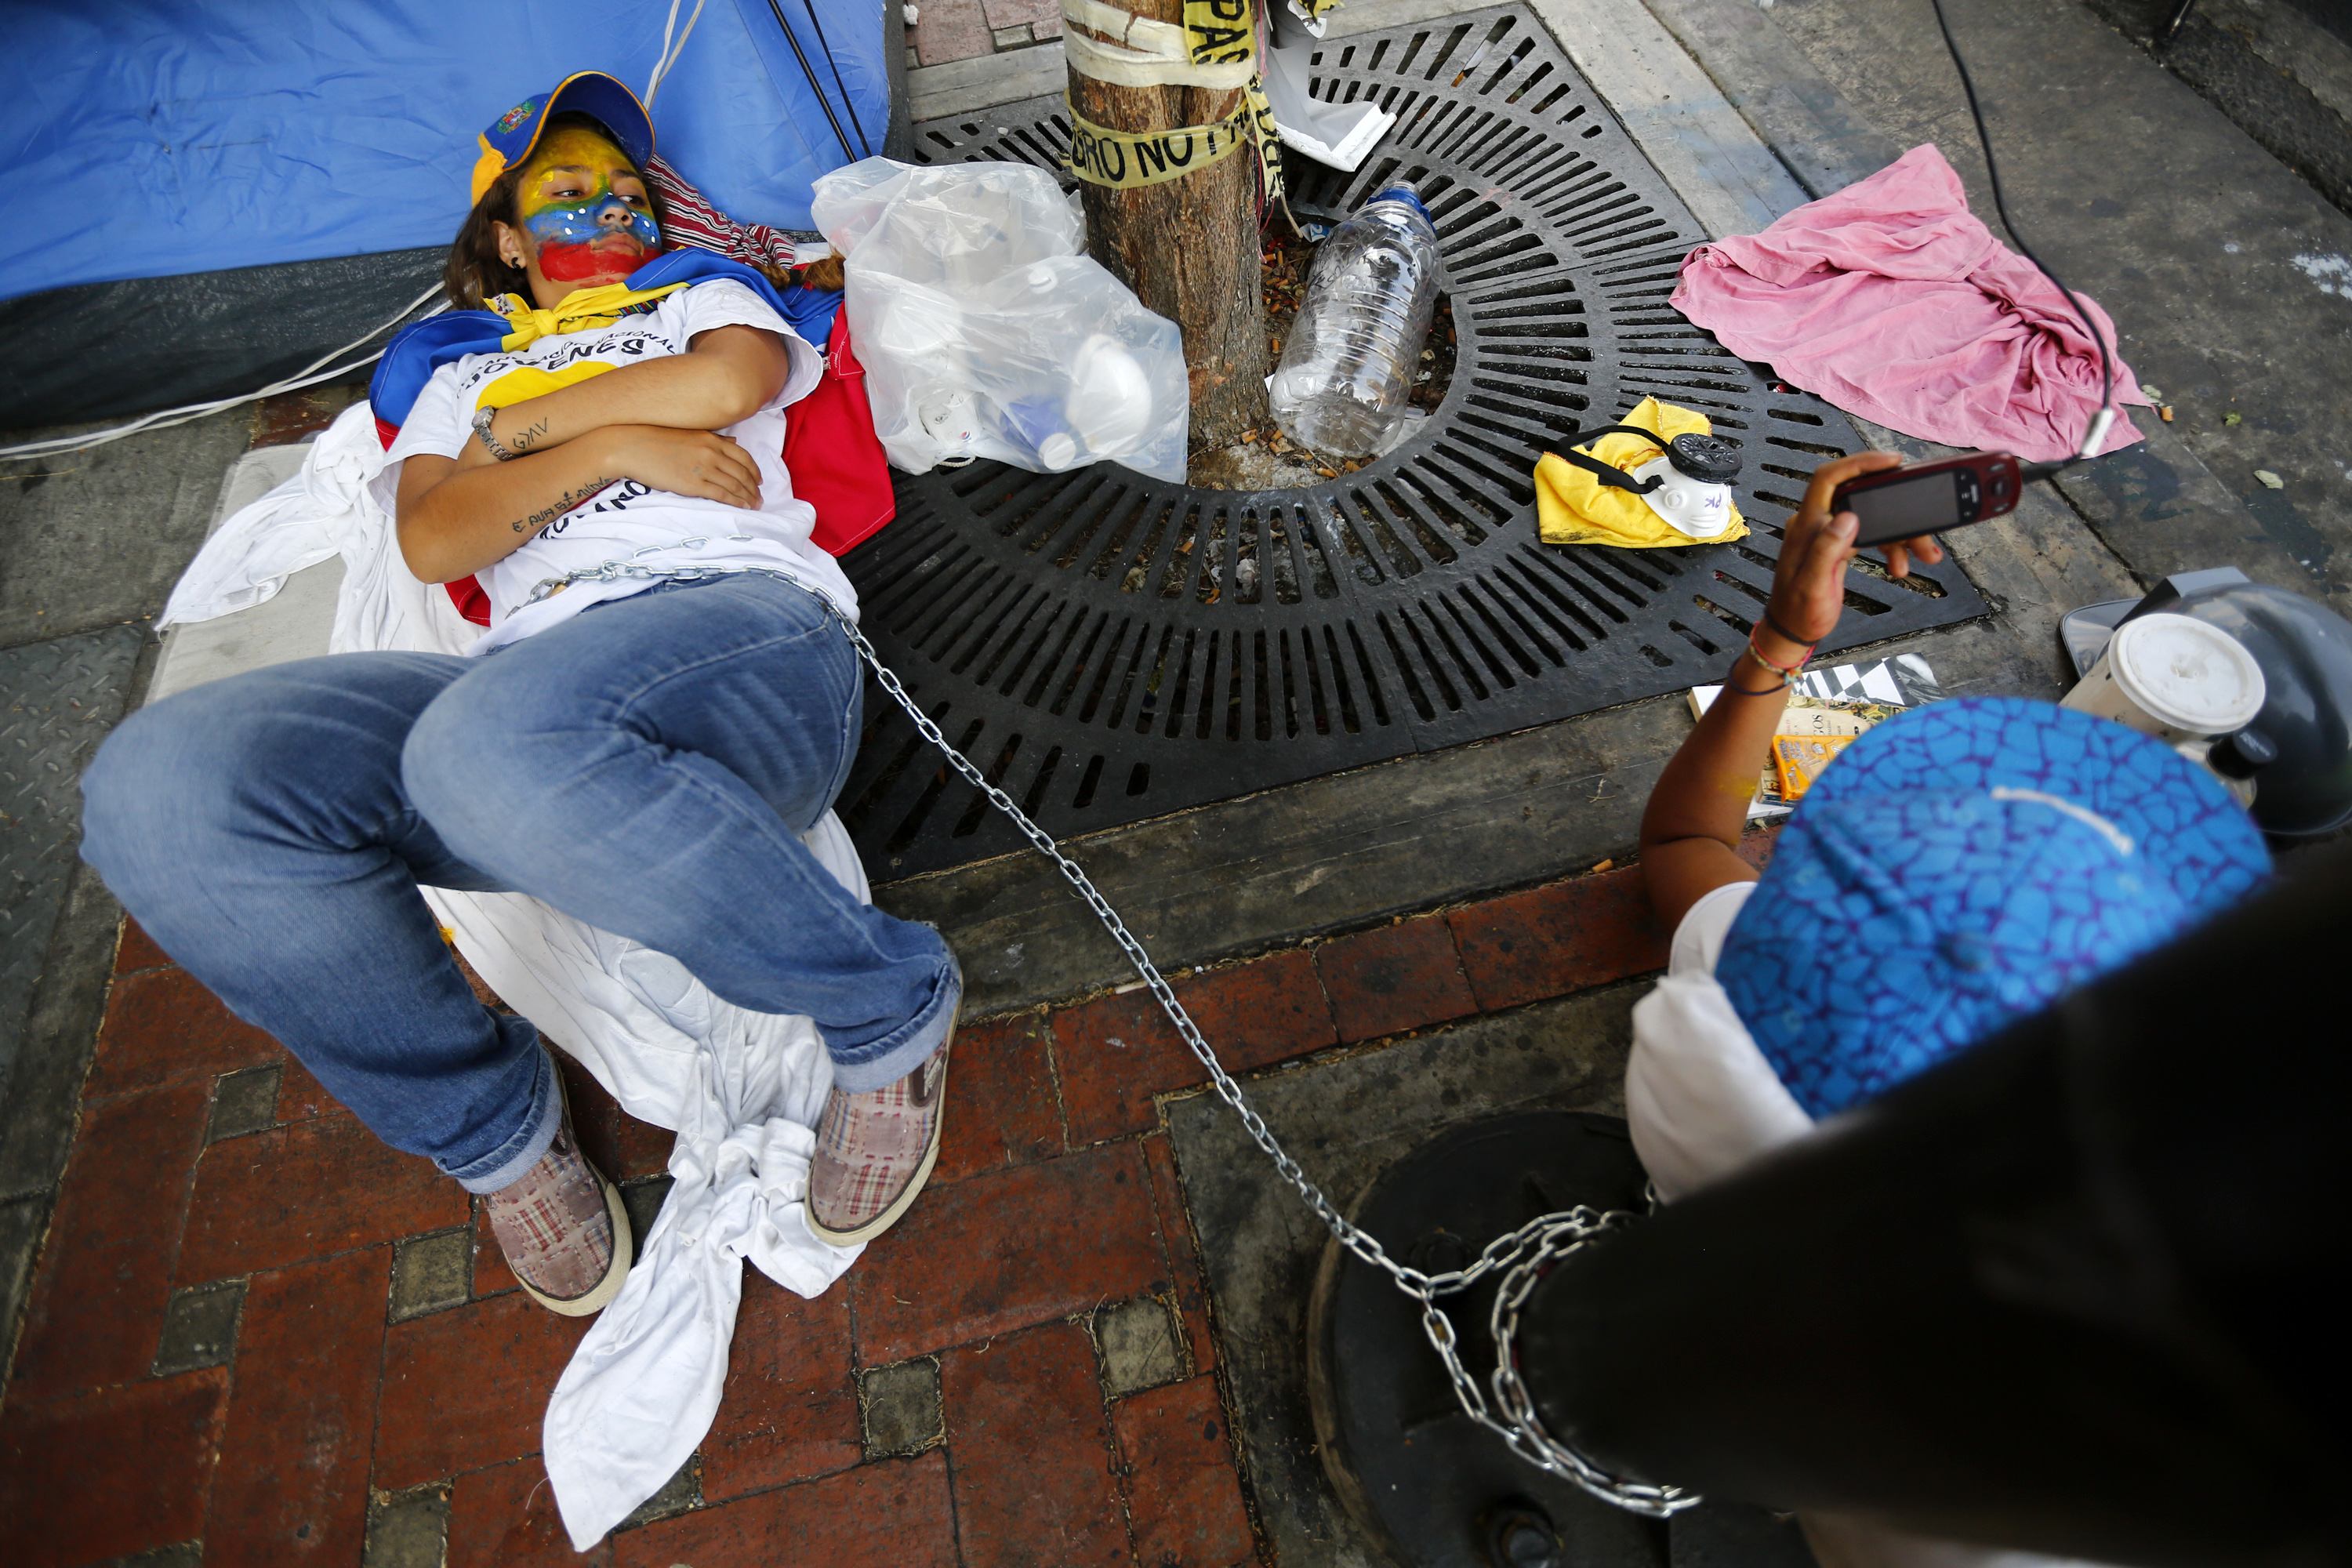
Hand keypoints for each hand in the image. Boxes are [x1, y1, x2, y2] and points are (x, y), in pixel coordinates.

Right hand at [599, 425, 764, 510]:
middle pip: (743, 472)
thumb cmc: (656, 439)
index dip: (755, 470)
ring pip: (735, 485)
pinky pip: (722, 494)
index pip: (743, 456)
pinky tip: (743, 507)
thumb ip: (714, 439)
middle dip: (755, 487)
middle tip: (760, 497)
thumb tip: (734, 443)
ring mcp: (703, 468)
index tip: (759, 480)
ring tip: (755, 505)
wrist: (632, 447)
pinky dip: (736, 501)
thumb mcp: (689, 434)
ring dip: (749, 497)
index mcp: (711, 439)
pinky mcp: (693, 484)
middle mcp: (711, 452)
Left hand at [1762, 452, 1946, 647]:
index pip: (1829, 478)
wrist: (1792, 631)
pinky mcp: (1838, 545)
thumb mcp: (1812, 584)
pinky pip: (1871, 535)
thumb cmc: (1798, 612)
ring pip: (1872, 519)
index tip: (1890, 461)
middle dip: (1896, 511)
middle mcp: (1816, 523)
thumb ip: (1826, 549)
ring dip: (1900, 536)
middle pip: (1861, 498)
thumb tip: (1847, 517)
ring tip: (1923, 554)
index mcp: (1805, 525)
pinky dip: (1890, 547)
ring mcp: (1827, 533)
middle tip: (1923, 525)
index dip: (1859, 463)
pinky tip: (1900, 564)